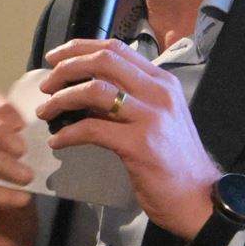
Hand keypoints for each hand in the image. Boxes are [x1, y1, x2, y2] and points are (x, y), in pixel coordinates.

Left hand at [37, 39, 220, 238]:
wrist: (198, 196)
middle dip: (66, 68)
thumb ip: (127, 100)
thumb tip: (84, 93)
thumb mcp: (155, 118)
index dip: (80, 49)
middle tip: (46, 85)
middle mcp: (158, 92)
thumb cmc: (174, 159)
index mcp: (161, 82)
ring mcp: (150, 117)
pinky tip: (58, 141)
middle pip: (103, 61)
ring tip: (46, 111)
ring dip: (62, 99)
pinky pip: (92, 130)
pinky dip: (68, 134)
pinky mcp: (139, 145)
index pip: (116, 49)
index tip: (56, 58)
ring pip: (94, 91)